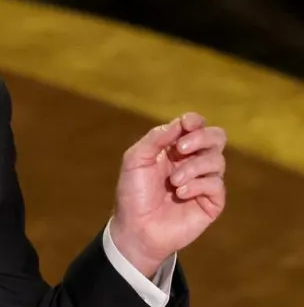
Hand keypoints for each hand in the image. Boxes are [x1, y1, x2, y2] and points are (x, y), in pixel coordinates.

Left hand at [110, 112, 226, 275]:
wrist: (136, 228)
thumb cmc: (133, 193)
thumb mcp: (136, 160)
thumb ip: (156, 139)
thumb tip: (179, 122)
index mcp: (174, 149)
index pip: (196, 127)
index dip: (195, 121)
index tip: (187, 124)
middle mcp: (193, 162)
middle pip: (217, 138)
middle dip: (202, 138)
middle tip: (181, 149)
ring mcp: (204, 181)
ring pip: (217, 160)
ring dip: (193, 167)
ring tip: (173, 181)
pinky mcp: (212, 202)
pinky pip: (216, 184)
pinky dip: (198, 185)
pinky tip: (180, 194)